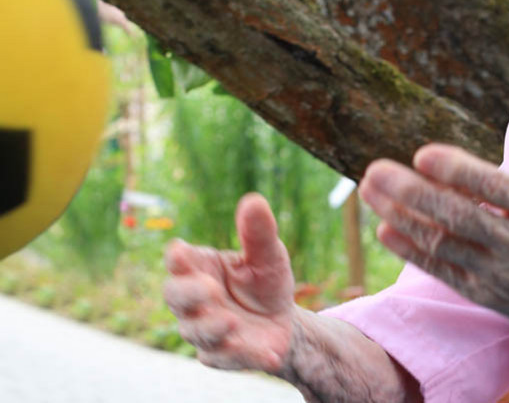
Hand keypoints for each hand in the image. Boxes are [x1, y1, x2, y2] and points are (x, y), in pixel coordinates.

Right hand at [163, 193, 295, 370]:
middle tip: (210, 289)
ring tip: (232, 321)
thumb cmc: (265, 282)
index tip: (180, 253)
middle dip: (189, 293)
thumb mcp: (269, 256)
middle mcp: (194, 300)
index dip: (177, 259)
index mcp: (200, 267)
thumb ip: (258, 233)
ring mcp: (203, 330)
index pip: (179, 261)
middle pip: (175, 297)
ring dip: (214, 327)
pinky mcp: (220, 356)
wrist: (284, 323)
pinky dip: (249, 356)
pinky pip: (229, 358)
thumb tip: (254, 201)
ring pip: (197, 331)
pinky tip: (270, 355)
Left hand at [359, 114, 508, 351]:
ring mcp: (504, 276)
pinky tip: (384, 230)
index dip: (458, 172)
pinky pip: (443, 272)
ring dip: (401, 218)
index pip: (497, 190)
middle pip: (459, 217)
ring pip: (443, 244)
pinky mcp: (489, 297)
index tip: (422, 153)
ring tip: (368, 192)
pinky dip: (412, 252)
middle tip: (374, 170)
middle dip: (412, 193)